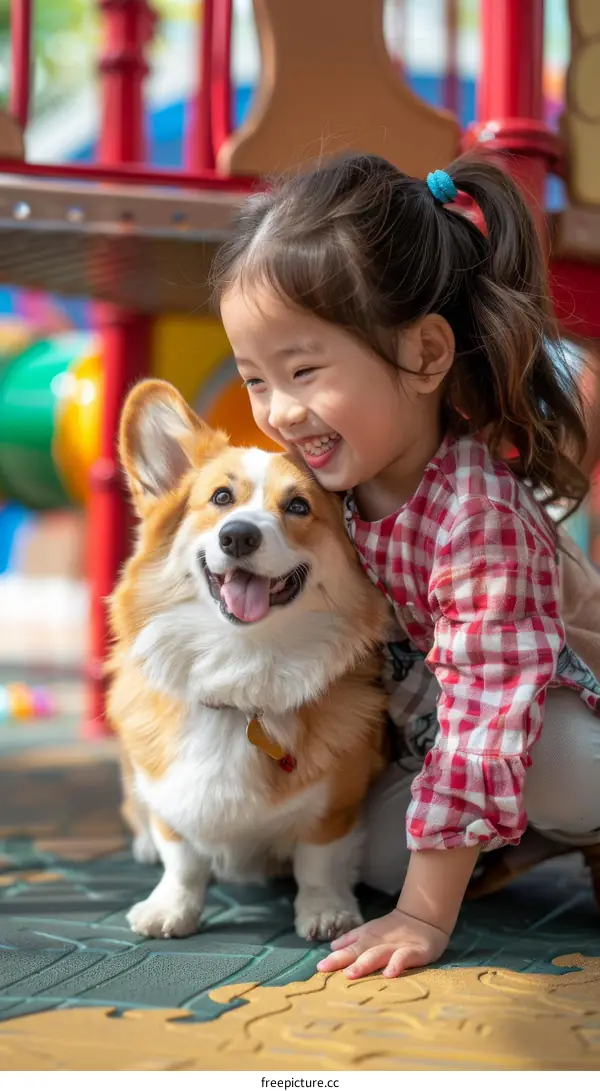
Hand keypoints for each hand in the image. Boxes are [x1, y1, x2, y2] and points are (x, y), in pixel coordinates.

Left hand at [316, 907, 449, 978]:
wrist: (423, 919)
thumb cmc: (393, 930)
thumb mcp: (370, 932)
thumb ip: (352, 940)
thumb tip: (332, 947)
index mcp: (367, 939)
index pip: (348, 950)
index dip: (334, 959)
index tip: (319, 967)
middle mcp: (378, 943)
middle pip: (358, 952)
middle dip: (342, 960)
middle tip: (326, 968)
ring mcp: (396, 947)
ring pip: (378, 955)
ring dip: (364, 963)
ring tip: (351, 973)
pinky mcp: (414, 951)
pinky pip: (404, 958)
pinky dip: (397, 964)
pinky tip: (389, 973)